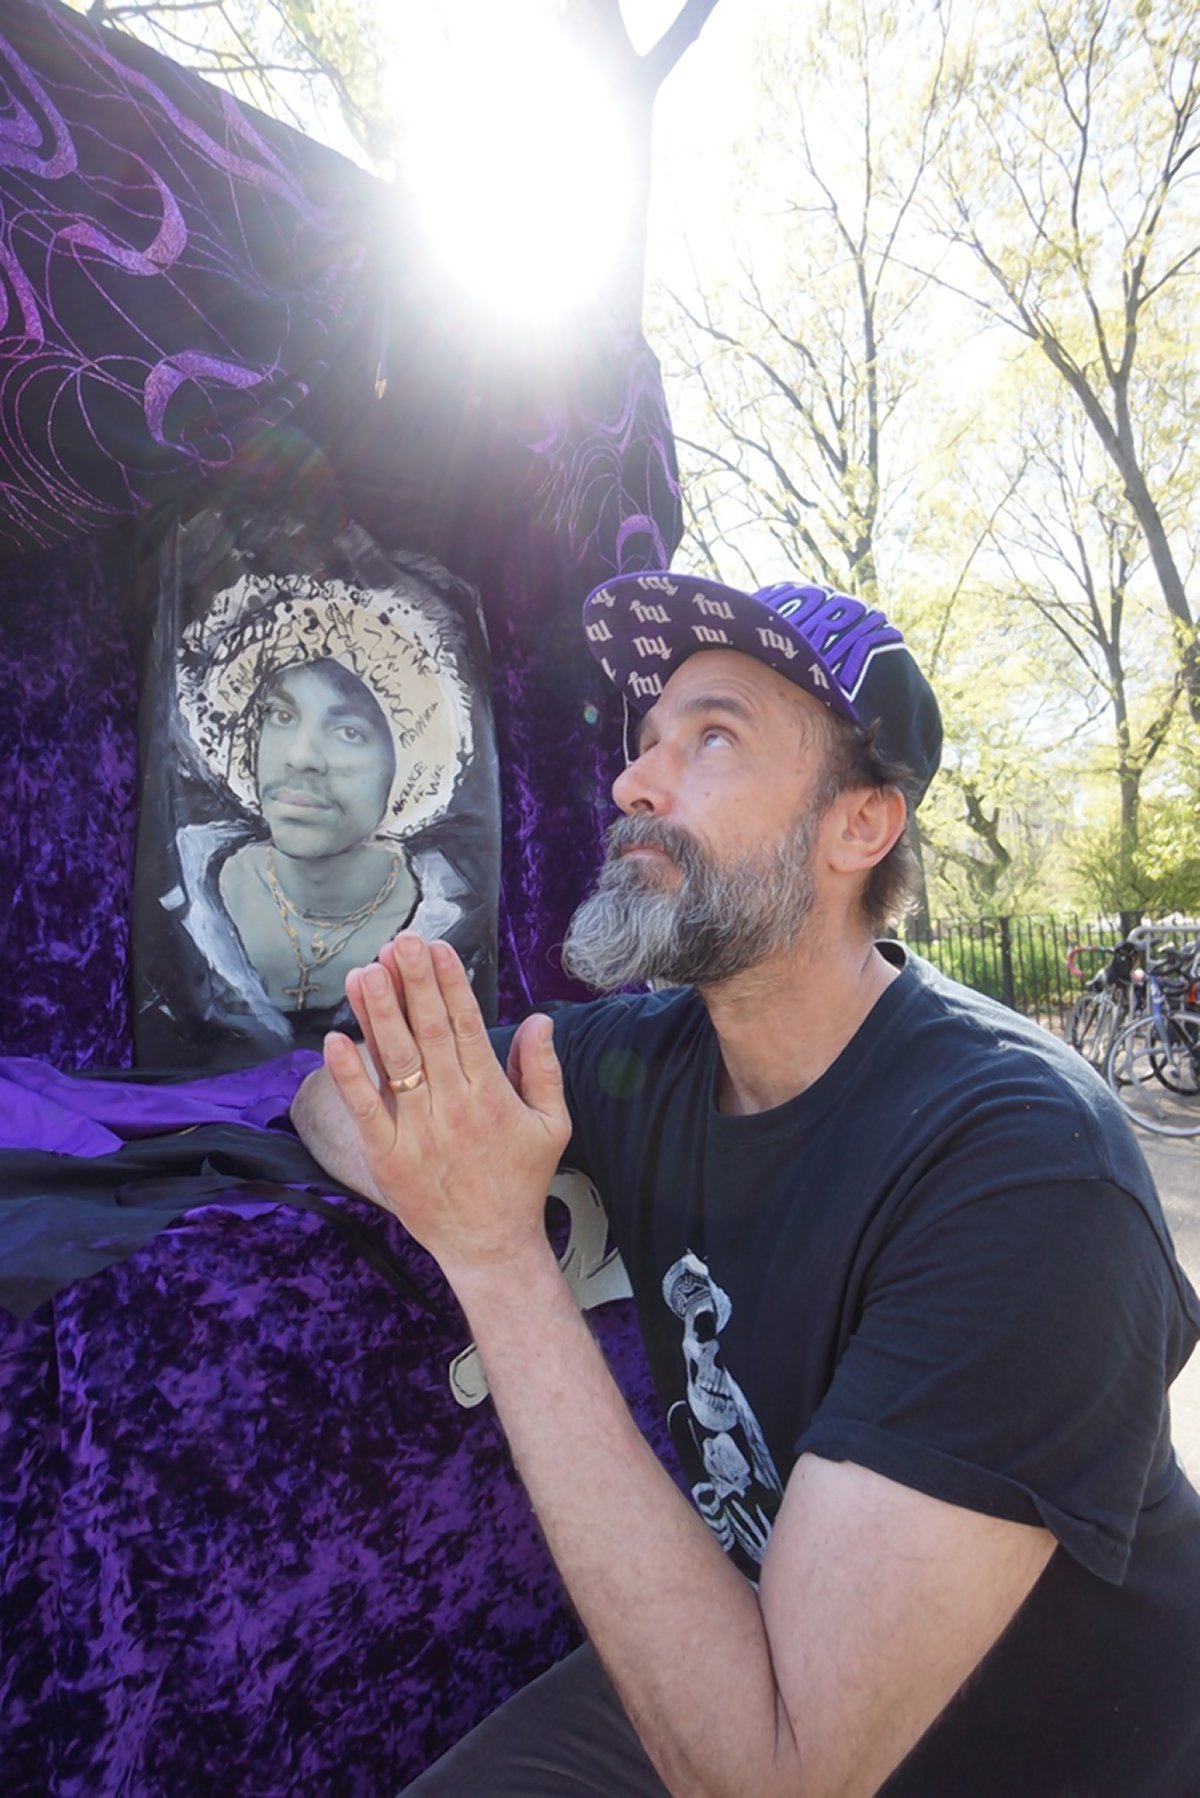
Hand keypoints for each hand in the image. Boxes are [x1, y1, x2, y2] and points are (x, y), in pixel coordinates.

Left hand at [323, 935, 570, 1284]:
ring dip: (378, 1015)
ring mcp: (418, 1132)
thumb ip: (543, 1070)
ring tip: (364, 973)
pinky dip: (349, 1077)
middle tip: (399, 942)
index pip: (466, 1025)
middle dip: (413, 983)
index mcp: (491, 1093)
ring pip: (395, 1062)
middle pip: (428, 1032)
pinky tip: (334, 1042)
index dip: (449, 983)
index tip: (436, 947)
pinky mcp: (387, 1158)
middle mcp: (453, 1106)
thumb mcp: (553, 1124)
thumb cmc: (521, 1180)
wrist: (491, 1245)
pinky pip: (365, 1110)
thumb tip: (538, 1019)